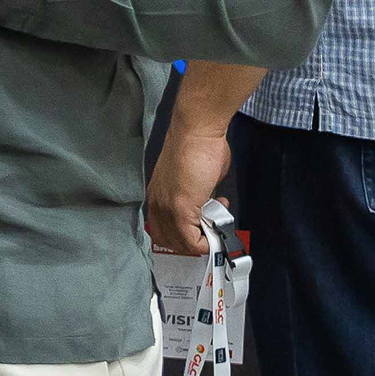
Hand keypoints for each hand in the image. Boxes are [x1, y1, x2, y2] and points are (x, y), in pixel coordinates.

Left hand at [147, 109, 233, 255]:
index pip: (161, 229)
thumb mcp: (196, 179)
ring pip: (180, 243)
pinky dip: (205, 244)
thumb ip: (199, 196)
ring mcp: (167, 208)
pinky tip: (217, 233)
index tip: (202, 231)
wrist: (197, 131)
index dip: (182, 236)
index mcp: (158, 194)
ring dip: (202, 243)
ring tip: (217, 227)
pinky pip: (191, 241)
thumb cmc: (199, 146)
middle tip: (211, 233)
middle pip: (168, 240)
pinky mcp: (180, 209)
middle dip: (192, 242)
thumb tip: (209, 207)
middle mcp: (157, 203)